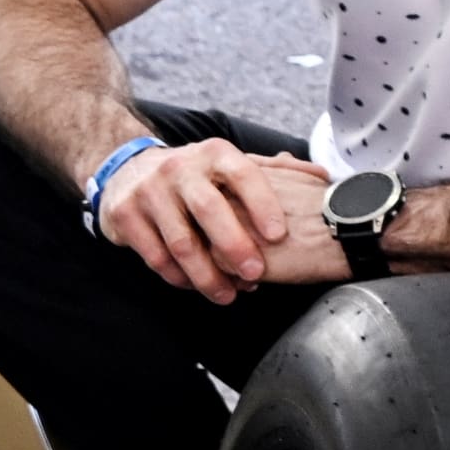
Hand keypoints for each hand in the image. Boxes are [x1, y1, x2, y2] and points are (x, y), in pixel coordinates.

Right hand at [98, 139, 344, 301]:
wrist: (126, 170)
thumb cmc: (192, 176)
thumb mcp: (228, 164)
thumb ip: (275, 171)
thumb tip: (323, 176)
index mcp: (213, 154)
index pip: (243, 174)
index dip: (262, 204)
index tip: (279, 235)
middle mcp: (180, 168)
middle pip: (209, 209)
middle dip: (234, 246)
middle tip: (255, 275)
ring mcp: (149, 191)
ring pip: (181, 241)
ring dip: (206, 274)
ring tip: (227, 295)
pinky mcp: (126, 216)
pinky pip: (155, 255)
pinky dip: (177, 277)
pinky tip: (195, 286)